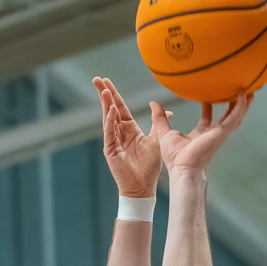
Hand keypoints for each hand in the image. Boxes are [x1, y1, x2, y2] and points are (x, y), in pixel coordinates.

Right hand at [95, 77, 163, 197]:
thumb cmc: (149, 166)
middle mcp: (119, 133)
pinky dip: (110, 122)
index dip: (115, 95)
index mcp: (130, 129)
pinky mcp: (110, 150)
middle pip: (110, 108)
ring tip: (104, 90)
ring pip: (108, 118)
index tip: (107, 82)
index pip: (120, 107)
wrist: (143, 186)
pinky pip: (110, 133)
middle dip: (104, 94)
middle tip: (97, 79)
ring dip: (106, 104)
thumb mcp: (156, 141)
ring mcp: (113, 141)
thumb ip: (158, 125)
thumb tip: (169, 113)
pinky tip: (111, 111)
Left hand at [159, 93, 253, 178]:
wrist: (183, 168)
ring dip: (242, 104)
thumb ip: (159, 118)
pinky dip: (240, 107)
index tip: (208, 95)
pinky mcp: (221, 133)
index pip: (207, 118)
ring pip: (234, 116)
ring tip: (248, 91)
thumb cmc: (174, 157)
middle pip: (225, 117)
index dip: (208, 106)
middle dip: (231, 105)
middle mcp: (212, 134)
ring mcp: (219, 134)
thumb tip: (153, 103)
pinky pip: (234, 117)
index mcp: (199, 134)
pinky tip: (244, 96)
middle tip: (236, 92)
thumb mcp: (164, 132)